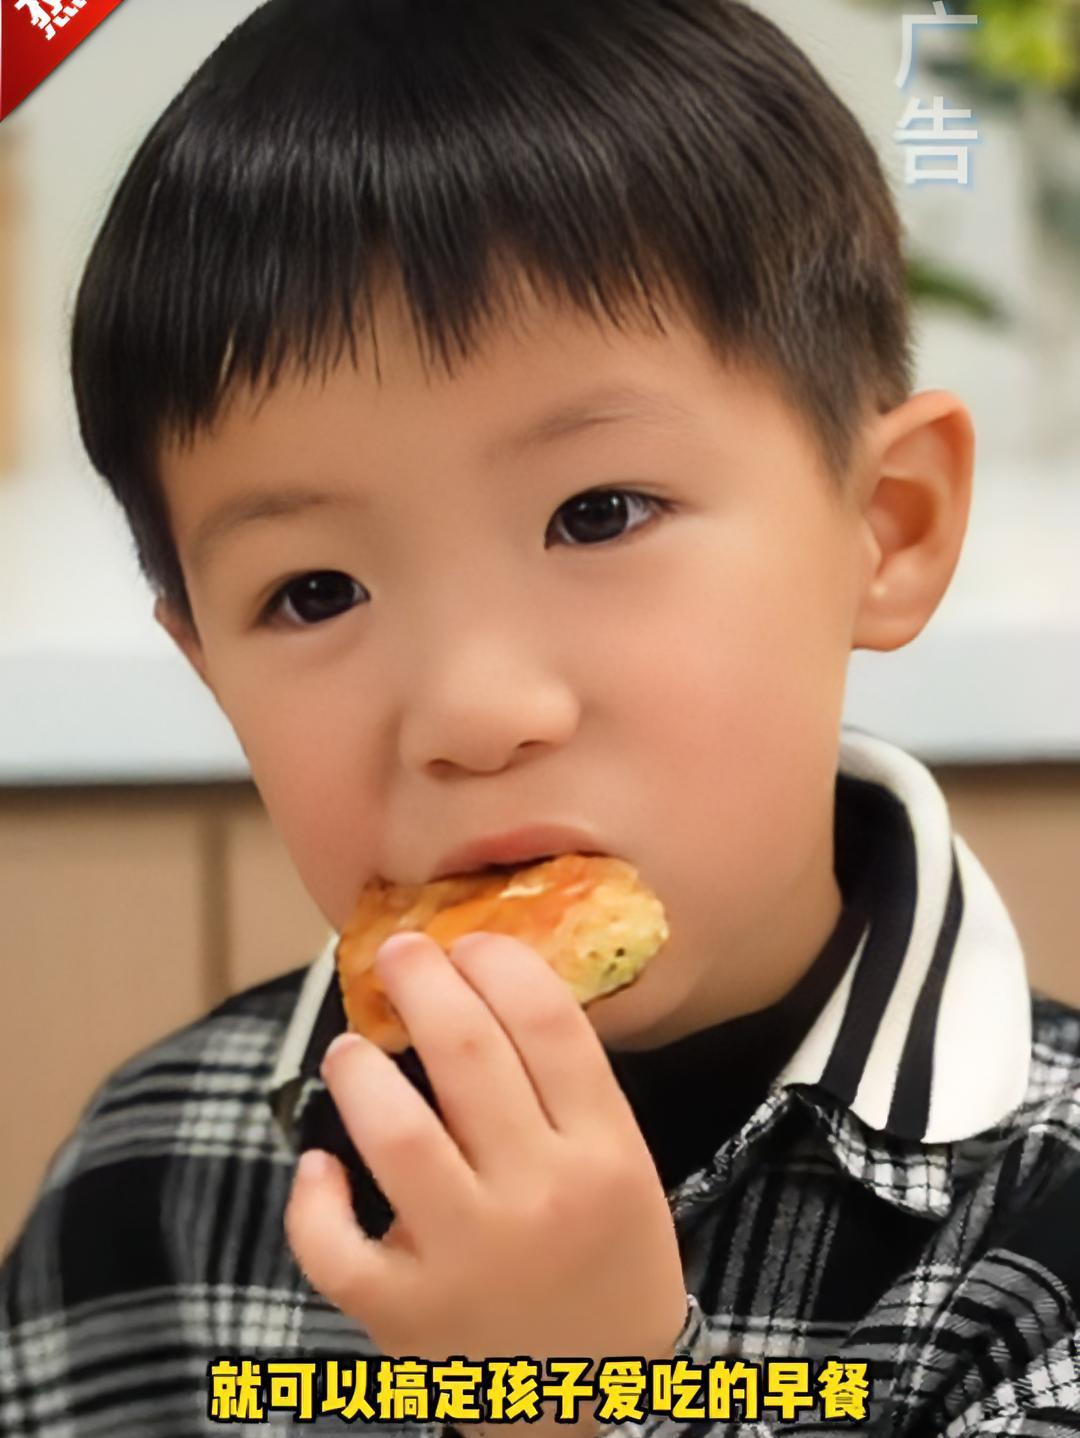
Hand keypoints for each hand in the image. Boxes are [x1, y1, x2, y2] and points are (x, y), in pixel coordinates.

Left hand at [284, 929, 686, 1398]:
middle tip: (399, 952)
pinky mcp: (407, 1317)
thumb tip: (485, 985)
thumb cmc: (607, 1258)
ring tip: (351, 1050)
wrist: (597, 1400)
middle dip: (423, 984)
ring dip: (361, 1074)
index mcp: (604, 1155)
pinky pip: (338, 1248)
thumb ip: (568, 1090)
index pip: (549, 1026)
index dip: (500, 963)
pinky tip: (319, 1169)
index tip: (471, 941)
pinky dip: (313, 1202)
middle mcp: (540, 1199)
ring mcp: (469, 1260)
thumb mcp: (624, 1168)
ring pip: (396, 1137)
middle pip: (470, 1058)